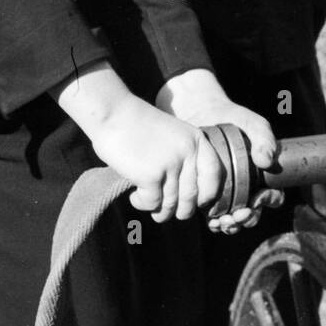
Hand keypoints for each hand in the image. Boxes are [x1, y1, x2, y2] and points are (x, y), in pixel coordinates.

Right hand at [49, 60, 223, 221]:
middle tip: (170, 213)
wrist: (112, 112)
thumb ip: (183, 156)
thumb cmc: (136, 124)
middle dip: (182, 211)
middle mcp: (188, 152)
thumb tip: (187, 194)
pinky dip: (143, 204)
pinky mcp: (151, 175)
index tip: (197, 202)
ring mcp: (170, 164)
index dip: (207, 194)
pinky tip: (135, 197)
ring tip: (151, 208)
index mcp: (196, 139)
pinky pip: (152, 202)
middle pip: (193, 196)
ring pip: (172, 203)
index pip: (214, 174)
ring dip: (161, 212)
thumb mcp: (172, 134)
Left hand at [155, 70, 283, 233]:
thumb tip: (266, 161)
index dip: (267, 201)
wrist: (201, 114)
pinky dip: (214, 222)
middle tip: (239, 215)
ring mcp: (226, 194)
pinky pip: (213, 217)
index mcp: (262, 176)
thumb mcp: (252, 124)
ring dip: (230, 225)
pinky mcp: (207, 195)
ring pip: (233, 220)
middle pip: (252, 215)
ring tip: (223, 220)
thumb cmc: (232, 118)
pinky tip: (211, 219)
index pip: (273, 197)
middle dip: (247, 219)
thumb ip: (264, 138)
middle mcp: (246, 189)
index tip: (258, 197)